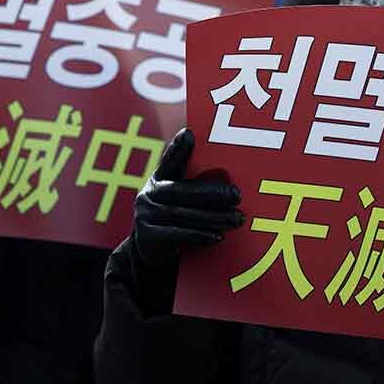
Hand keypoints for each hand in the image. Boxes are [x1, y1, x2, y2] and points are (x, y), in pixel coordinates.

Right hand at [131, 128, 242, 270]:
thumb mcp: (182, 196)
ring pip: (182, 214)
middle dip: (211, 193)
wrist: (152, 249)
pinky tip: (217, 235)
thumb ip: (198, 183)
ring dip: (213, 217)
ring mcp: (145, 214)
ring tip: (236, 219)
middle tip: (237, 195)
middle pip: (180, 190)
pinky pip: (176, 234)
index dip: (177, 147)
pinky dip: (198, 235)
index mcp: (160, 177)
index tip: (188, 134)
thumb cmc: (177, 216)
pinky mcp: (147, 235)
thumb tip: (231, 176)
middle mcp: (150, 192)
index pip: (169, 159)